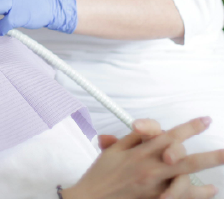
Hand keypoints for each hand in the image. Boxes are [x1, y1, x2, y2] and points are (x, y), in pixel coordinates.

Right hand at [63, 117, 223, 198]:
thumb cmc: (100, 175)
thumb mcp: (113, 151)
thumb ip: (132, 139)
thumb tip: (147, 131)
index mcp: (138, 152)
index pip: (167, 135)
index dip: (188, 128)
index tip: (205, 121)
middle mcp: (149, 169)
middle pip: (184, 159)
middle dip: (209, 156)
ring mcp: (154, 188)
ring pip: (187, 181)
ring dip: (204, 180)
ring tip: (217, 175)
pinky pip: (182, 198)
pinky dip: (197, 194)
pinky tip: (209, 191)